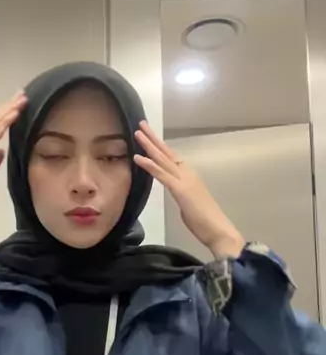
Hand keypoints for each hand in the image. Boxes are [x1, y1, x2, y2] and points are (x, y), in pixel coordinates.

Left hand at [134, 122, 244, 257]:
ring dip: (149, 146)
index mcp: (189, 177)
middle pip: (167, 153)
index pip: (171, 158)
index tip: (149, 135)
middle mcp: (187, 174)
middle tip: (141, 124)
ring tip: (137, 133)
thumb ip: (182, 194)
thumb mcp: (189, 203)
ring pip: (163, 159)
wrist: (219, 230)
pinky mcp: (180, 190)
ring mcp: (184, 180)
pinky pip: (162, 175)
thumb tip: (176, 192)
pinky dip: (149, 165)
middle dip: (153, 138)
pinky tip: (138, 158)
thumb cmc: (205, 222)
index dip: (160, 146)